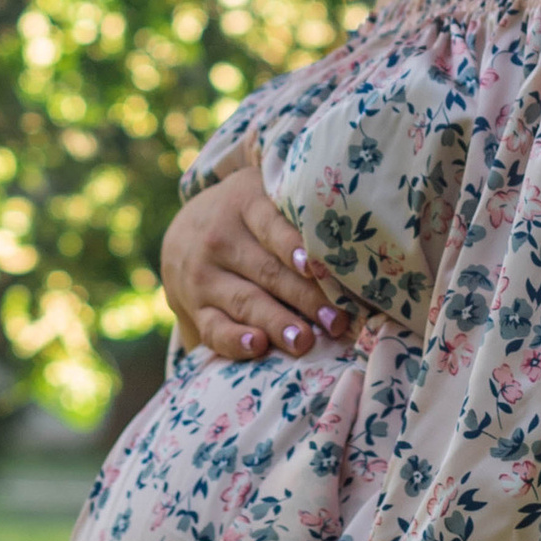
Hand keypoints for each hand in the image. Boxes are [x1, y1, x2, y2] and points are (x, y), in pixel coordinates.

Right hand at [160, 162, 359, 364]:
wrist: (186, 228)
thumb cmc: (245, 214)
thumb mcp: (263, 194)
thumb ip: (297, 209)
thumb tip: (354, 242)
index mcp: (244, 204)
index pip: (271, 226)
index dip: (293, 246)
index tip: (316, 266)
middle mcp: (220, 239)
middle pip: (267, 271)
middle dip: (304, 298)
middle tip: (336, 320)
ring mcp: (203, 276)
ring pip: (244, 302)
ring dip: (276, 323)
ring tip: (303, 341)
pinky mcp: (194, 308)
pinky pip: (214, 328)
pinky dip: (235, 341)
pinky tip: (258, 346)